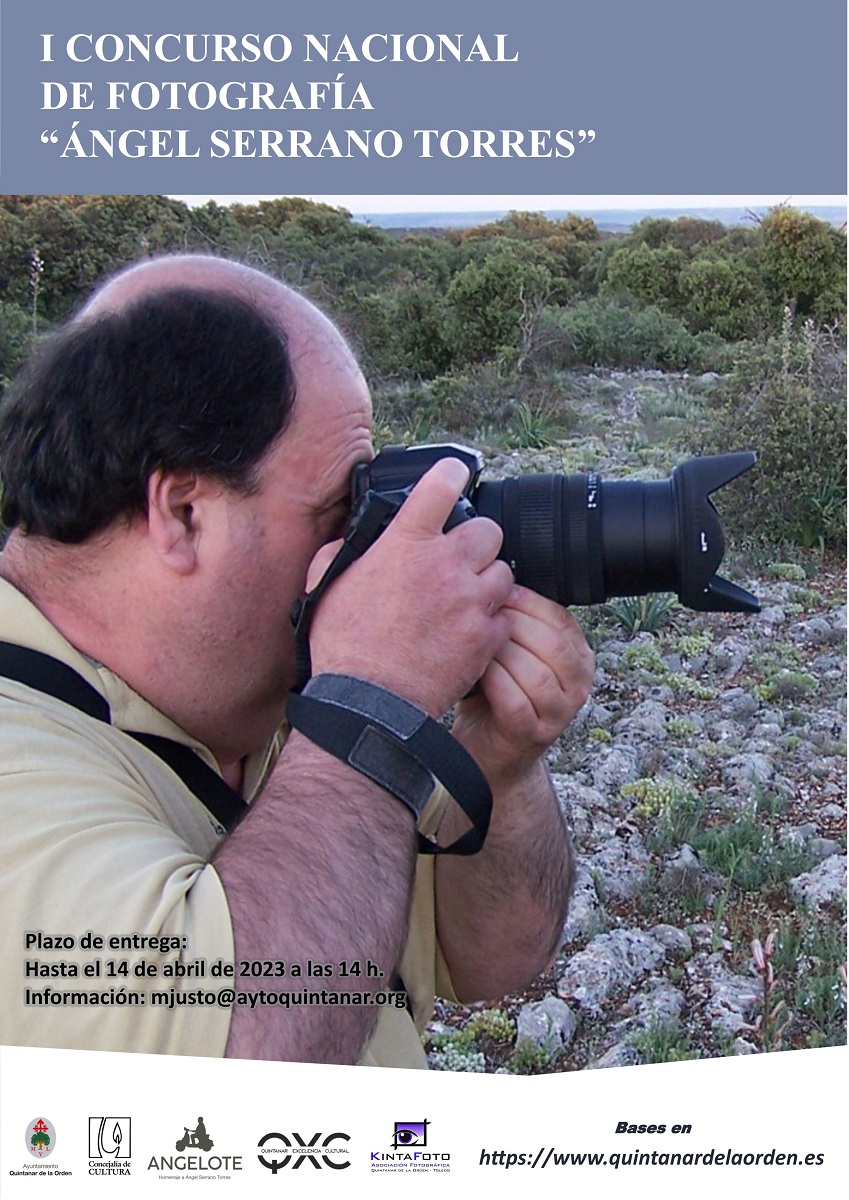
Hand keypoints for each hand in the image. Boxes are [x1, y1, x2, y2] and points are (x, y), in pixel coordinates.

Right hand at [306, 459, 514, 716]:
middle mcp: (444, 564)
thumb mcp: (327, 586)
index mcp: (404, 543)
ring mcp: (470, 600)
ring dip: (487, 582)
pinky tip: (469, 633)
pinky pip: (504, 616)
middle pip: (488, 529)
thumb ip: (345, 551)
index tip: (455, 474)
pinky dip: (491, 623)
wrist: (370, 703)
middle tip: (461, 560)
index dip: (452, 473)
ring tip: (467, 600)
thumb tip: (355, 537)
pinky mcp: (486, 636)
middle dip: (477, 542)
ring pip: (504, 572)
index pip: (441, 486)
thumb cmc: (344, 647)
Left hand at [451, 586, 593, 785]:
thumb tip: (497, 578)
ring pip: (537, 672)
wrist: (488, 750)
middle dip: (510, 625)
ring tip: (475, 647)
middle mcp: (578, 684)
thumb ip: (516, 622)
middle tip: (478, 618)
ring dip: (501, 654)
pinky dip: (495, 682)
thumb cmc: (496, 693)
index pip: (559, 617)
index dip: (524, 600)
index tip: (494, 591)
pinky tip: (478, 675)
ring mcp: (560, 713)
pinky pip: (516, 701)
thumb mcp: (513, 651)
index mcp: (577, 655)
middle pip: (551, 642)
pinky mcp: (534, 734)